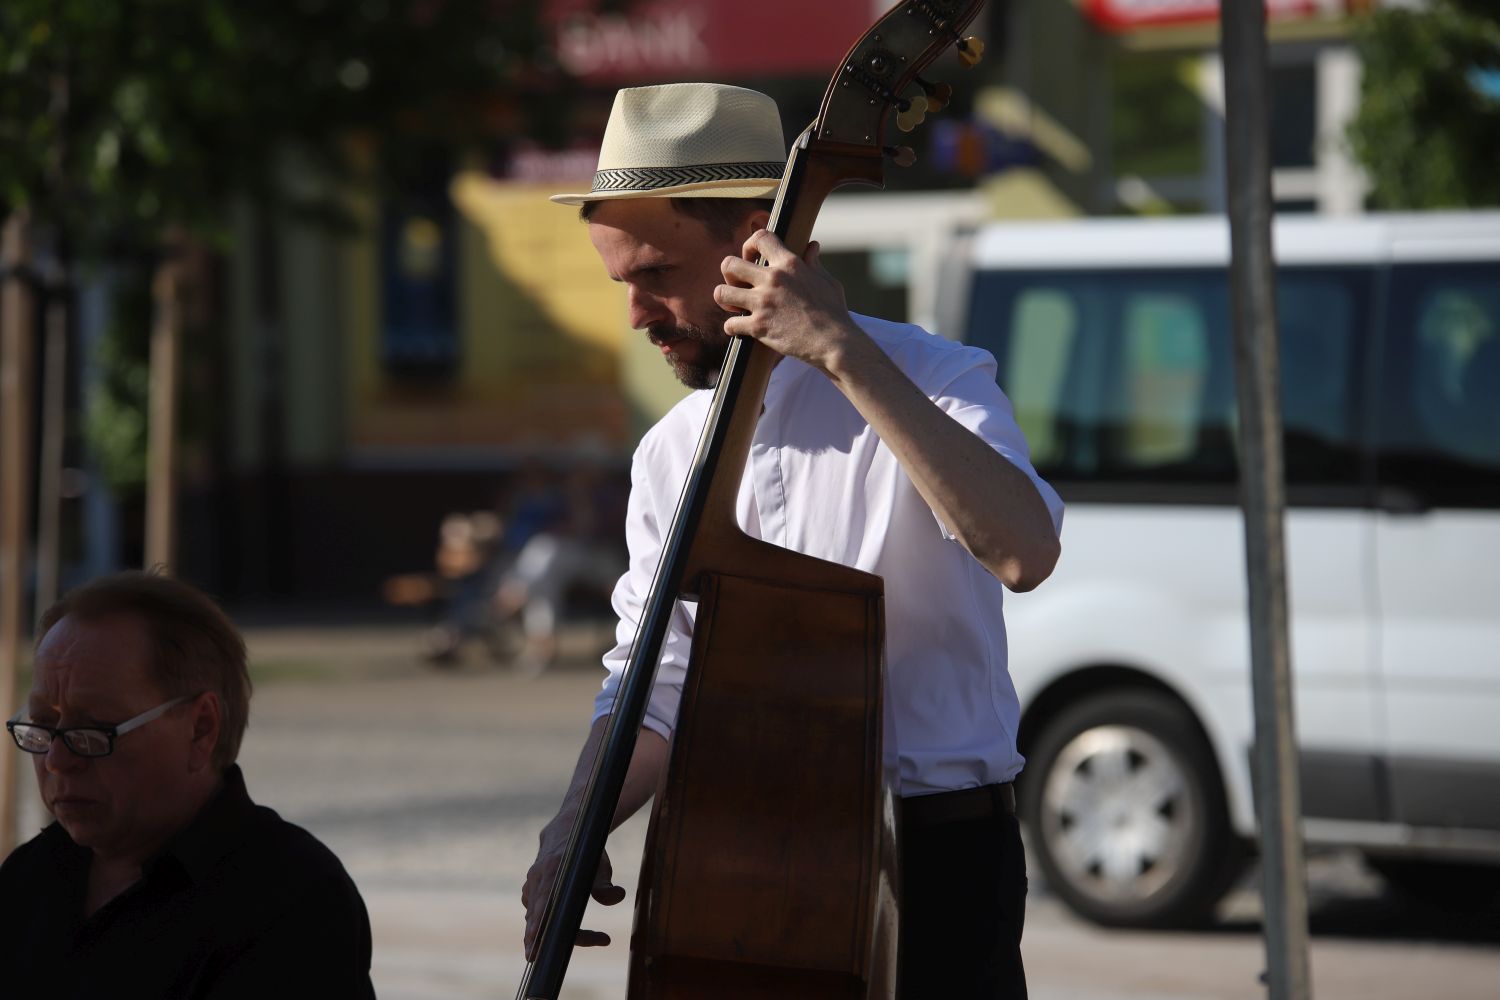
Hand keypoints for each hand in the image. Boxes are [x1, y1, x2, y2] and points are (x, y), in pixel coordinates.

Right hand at [522, 831, 626, 960]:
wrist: (567, 832)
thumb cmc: (587, 852)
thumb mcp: (600, 864)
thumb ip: (606, 884)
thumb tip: (617, 897)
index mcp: (554, 868)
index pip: (545, 899)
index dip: (542, 919)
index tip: (543, 936)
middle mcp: (538, 877)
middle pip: (534, 912)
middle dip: (534, 936)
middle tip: (534, 957)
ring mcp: (531, 883)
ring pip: (532, 915)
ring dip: (535, 935)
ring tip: (536, 954)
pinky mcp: (530, 890)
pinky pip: (531, 912)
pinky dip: (535, 926)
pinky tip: (538, 942)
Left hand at [715, 231, 868, 375]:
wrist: (834, 342)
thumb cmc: (833, 312)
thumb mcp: (826, 281)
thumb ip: (813, 263)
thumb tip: (812, 247)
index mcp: (789, 264)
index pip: (760, 238)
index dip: (749, 246)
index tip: (752, 258)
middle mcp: (772, 279)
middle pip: (729, 264)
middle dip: (729, 275)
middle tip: (739, 286)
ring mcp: (763, 302)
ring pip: (721, 293)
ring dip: (725, 300)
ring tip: (735, 307)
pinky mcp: (758, 326)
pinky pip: (729, 324)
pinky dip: (732, 328)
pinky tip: (740, 329)